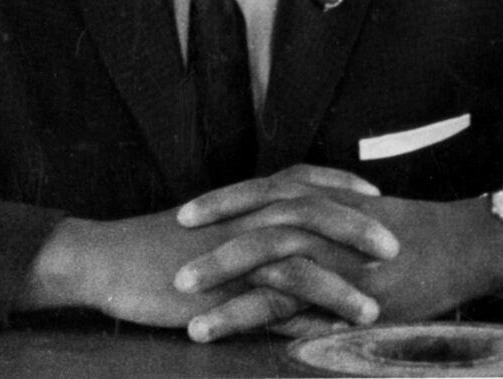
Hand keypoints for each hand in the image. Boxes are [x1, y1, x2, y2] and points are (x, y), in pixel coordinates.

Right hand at [17, 166, 397, 332]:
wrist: (104, 261)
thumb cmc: (148, 251)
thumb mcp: (200, 234)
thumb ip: (236, 235)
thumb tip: (267, 246)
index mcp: (237, 200)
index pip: (298, 179)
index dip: (336, 183)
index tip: (371, 190)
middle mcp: (241, 216)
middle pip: (312, 208)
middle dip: (358, 222)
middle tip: (398, 239)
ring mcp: (234, 247)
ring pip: (302, 248)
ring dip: (346, 271)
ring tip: (382, 294)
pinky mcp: (224, 282)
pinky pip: (278, 290)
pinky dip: (314, 304)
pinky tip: (338, 324)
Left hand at [177, 181, 502, 340]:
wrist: (459, 244)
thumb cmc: (406, 231)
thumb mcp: (354, 212)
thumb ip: (316, 216)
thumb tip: (274, 231)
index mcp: (320, 197)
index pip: (258, 193)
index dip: (219, 203)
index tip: (181, 216)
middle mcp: (322, 221)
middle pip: (254, 227)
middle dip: (211, 249)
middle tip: (171, 268)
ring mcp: (336, 256)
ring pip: (268, 267)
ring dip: (226, 294)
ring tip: (190, 317)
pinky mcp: (351, 293)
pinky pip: (294, 307)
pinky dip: (256, 319)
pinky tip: (226, 336)